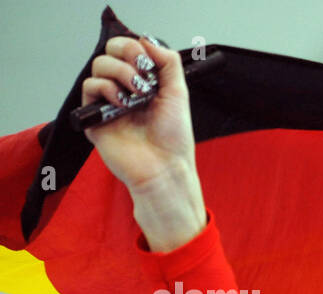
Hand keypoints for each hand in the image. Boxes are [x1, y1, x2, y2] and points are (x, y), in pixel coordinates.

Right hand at [81, 34, 205, 250]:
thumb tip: (147, 41)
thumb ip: (168, 63)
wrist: (165, 168)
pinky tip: (122, 103)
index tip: (149, 63)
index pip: (127, 50)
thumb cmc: (173, 138)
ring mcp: (107, 103)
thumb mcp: (178, 93)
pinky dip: (105, 88)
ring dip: (119, 71)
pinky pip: (89, 88)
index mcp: (142, 84)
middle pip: (109, 52)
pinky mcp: (94, 117)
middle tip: (142, 73)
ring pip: (98, 66)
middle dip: (126, 54)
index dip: (135, 48)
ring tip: (137, 93)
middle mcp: (123, 90)